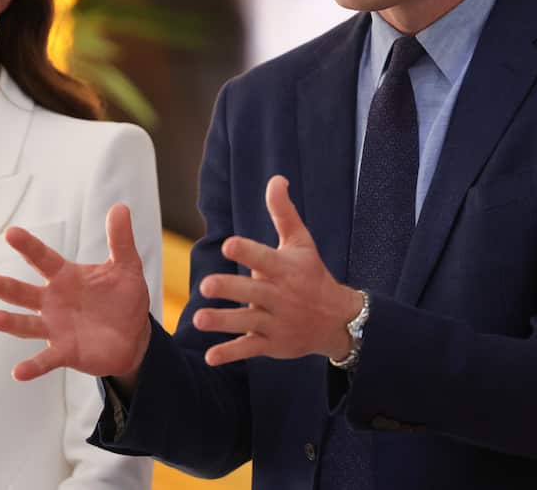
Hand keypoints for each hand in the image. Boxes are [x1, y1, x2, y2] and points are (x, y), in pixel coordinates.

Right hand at [0, 204, 151, 382]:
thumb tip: (120, 207)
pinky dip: (32, 366)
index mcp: (65, 277)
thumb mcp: (126, 267)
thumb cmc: (123, 298)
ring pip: (27, 325)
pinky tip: (18, 372)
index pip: (42, 258)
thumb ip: (120, 240)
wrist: (133, 337)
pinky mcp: (64, 352)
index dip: (28, 246)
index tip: (10, 233)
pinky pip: (45, 360)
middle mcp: (53, 301)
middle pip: (24, 292)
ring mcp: (55, 328)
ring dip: (10, 322)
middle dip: (5, 287)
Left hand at [193, 175, 361, 365]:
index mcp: (285, 269)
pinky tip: (210, 357)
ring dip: (223, 322)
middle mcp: (281, 296)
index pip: (265, 258)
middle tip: (205, 285)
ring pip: (247, 322)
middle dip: (230, 289)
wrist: (337, 320)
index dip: (248, 251)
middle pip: (253, 292)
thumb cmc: (312, 274)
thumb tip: (276, 179)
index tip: (229, 244)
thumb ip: (283, 213)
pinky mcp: (273, 344)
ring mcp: (277, 322)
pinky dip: (230, 354)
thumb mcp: (302, 242)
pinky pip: (249, 349)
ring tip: (199, 318)